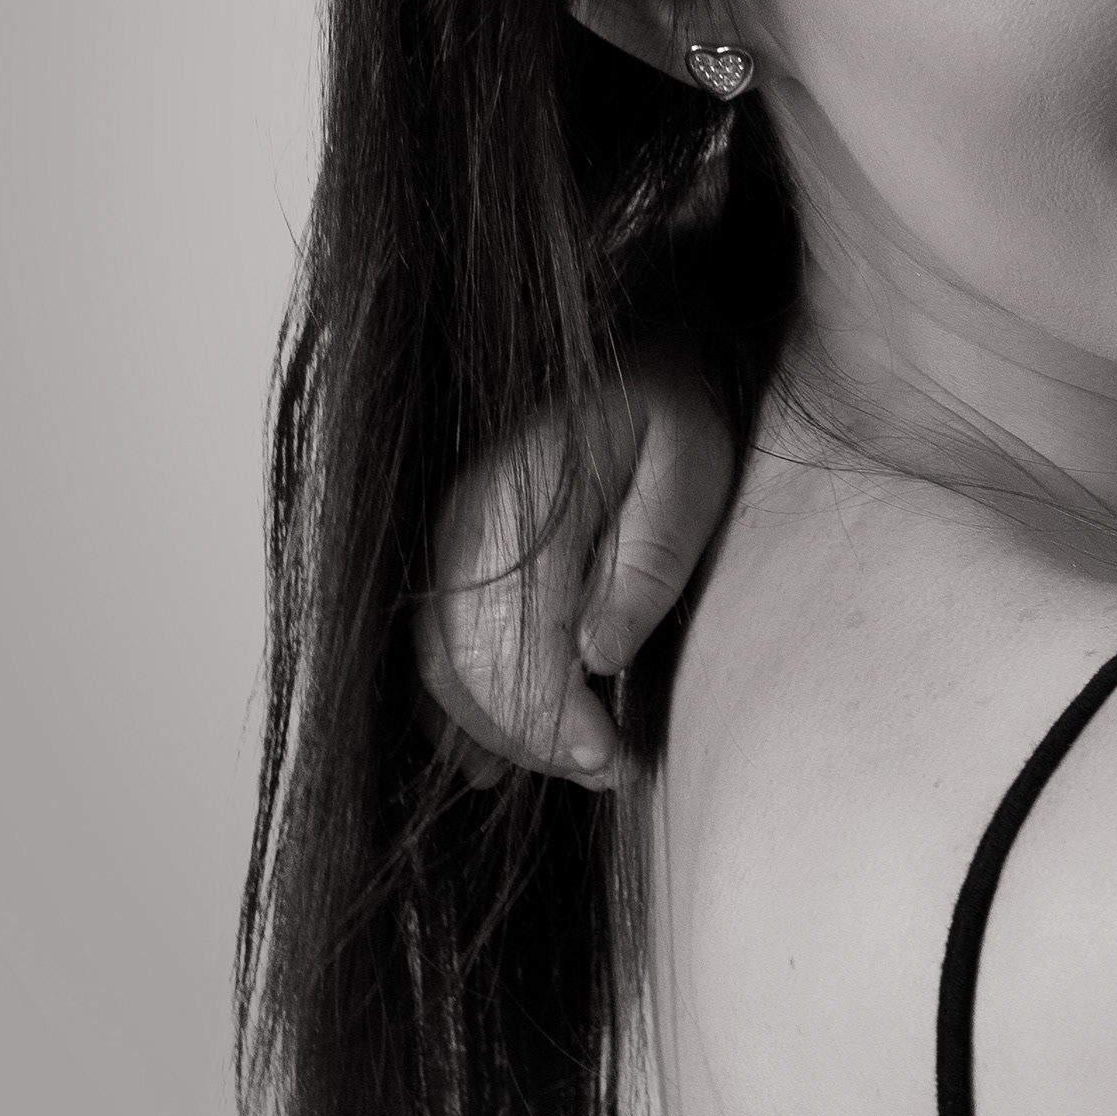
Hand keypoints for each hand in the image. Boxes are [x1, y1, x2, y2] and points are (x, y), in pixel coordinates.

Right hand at [416, 344, 735, 789]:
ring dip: (500, 734)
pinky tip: (490, 763)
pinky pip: (425, 651)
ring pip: (439, 669)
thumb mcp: (691, 462)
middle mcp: (457, 527)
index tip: (610, 759)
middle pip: (468, 669)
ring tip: (579, 762)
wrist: (624, 345)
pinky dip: (452, 714)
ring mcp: (437, 542)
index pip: (514, 643)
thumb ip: (648, 555)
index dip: (554, 718)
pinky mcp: (440, 557)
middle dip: (535, 738)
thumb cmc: (669, 406)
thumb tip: (597, 654)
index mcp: (520, 503)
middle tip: (612, 770)